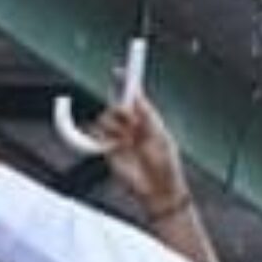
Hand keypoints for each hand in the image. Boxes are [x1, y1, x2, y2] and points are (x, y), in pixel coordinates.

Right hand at [93, 93, 192, 219]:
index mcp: (146, 119)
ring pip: (104, 118)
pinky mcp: (107, 151)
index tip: (118, 71)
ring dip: (114, 127)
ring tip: (126, 142)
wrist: (157, 190)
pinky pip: (95, 136)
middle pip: (116, 105)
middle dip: (121, 111)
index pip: (132, 96)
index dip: (124, 82)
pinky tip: (114, 145)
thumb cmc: (166, 165)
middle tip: (130, 122)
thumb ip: (147, 114)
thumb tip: (136, 95)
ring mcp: (118, 138)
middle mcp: (131, 126)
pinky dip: (101, 137)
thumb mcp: (160, 135)